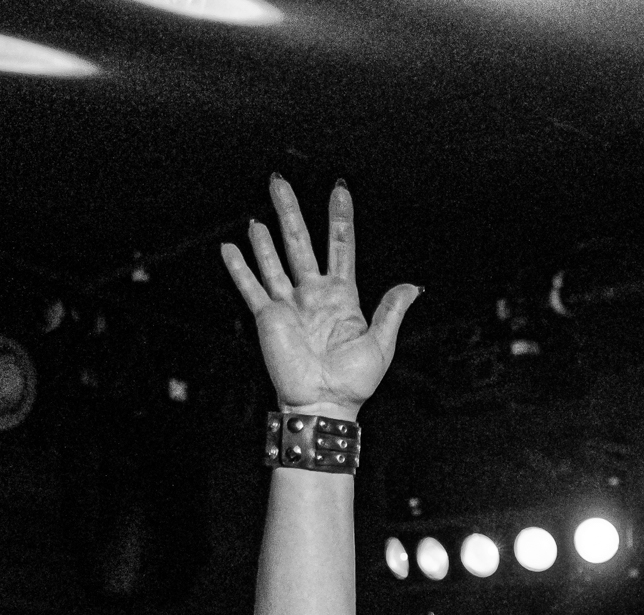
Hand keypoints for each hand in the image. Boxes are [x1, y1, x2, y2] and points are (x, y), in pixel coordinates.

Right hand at [220, 176, 417, 417]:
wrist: (325, 404)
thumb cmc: (355, 381)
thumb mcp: (380, 344)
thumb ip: (391, 312)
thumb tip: (412, 286)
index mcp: (342, 297)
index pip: (340, 247)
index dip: (339, 219)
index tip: (339, 190)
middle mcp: (313, 294)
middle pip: (300, 243)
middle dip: (290, 211)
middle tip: (279, 180)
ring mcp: (289, 303)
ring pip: (274, 260)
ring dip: (265, 237)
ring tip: (259, 212)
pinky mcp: (268, 317)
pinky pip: (251, 287)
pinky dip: (240, 268)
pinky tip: (231, 247)